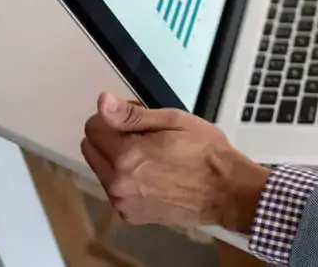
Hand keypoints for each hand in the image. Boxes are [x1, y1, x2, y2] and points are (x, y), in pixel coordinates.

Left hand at [81, 92, 269, 231]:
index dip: (114, 117)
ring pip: (102, 170)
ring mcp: (121, 202)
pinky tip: (154, 177)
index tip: (137, 119)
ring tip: (153, 158)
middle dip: (110, 138)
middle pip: (90, 149)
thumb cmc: (206, 151)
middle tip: (144, 137)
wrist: (226, 192)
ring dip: (117, 160)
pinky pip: (115, 190)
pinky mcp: (129, 215)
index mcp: (126, 155)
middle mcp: (116, 182)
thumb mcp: (175, 121)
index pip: (93, 126)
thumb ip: (133, 115)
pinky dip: (127, 180)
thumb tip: (103, 103)